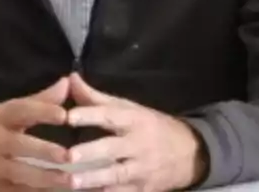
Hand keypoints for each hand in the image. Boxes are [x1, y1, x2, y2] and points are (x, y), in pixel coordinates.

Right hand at [0, 77, 72, 190]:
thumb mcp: (4, 110)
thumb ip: (39, 100)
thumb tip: (68, 83)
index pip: (20, 111)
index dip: (42, 111)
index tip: (64, 115)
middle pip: (20, 146)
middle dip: (46, 152)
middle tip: (70, 156)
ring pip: (20, 174)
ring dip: (46, 179)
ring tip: (71, 181)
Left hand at [65, 73, 205, 191]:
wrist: (190, 153)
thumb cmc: (151, 126)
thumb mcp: (129, 108)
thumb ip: (97, 98)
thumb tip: (71, 79)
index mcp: (134, 120)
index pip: (110, 116)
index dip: (90, 115)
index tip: (69, 116)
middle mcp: (138, 144)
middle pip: (112, 148)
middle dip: (91, 152)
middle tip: (69, 155)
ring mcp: (142, 169)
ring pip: (116, 175)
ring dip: (94, 179)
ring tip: (72, 182)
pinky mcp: (143, 190)